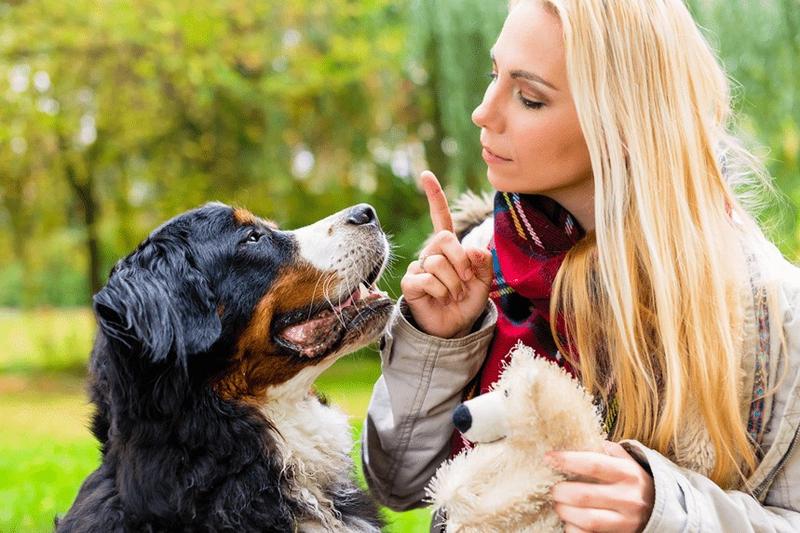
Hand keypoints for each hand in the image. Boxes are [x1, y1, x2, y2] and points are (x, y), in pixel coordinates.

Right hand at [400, 170, 492, 337]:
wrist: (454, 327)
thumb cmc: (466, 301)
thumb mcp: (484, 281)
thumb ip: (483, 263)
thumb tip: (475, 249)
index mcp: (449, 248)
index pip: (441, 218)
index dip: (434, 197)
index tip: (426, 175)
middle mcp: (431, 253)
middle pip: (445, 239)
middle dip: (461, 261)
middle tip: (466, 280)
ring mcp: (419, 267)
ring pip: (438, 263)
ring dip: (454, 284)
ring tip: (453, 295)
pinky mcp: (410, 283)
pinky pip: (427, 279)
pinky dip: (440, 292)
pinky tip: (439, 299)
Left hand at [546, 441, 654, 532]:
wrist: (661, 512)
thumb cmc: (634, 483)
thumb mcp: (628, 462)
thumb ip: (609, 451)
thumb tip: (582, 439)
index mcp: (628, 474)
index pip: (593, 464)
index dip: (567, 460)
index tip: (549, 457)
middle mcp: (628, 498)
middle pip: (584, 495)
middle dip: (561, 491)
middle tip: (553, 488)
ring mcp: (625, 521)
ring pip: (586, 519)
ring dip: (564, 511)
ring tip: (559, 504)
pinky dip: (573, 528)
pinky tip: (571, 520)